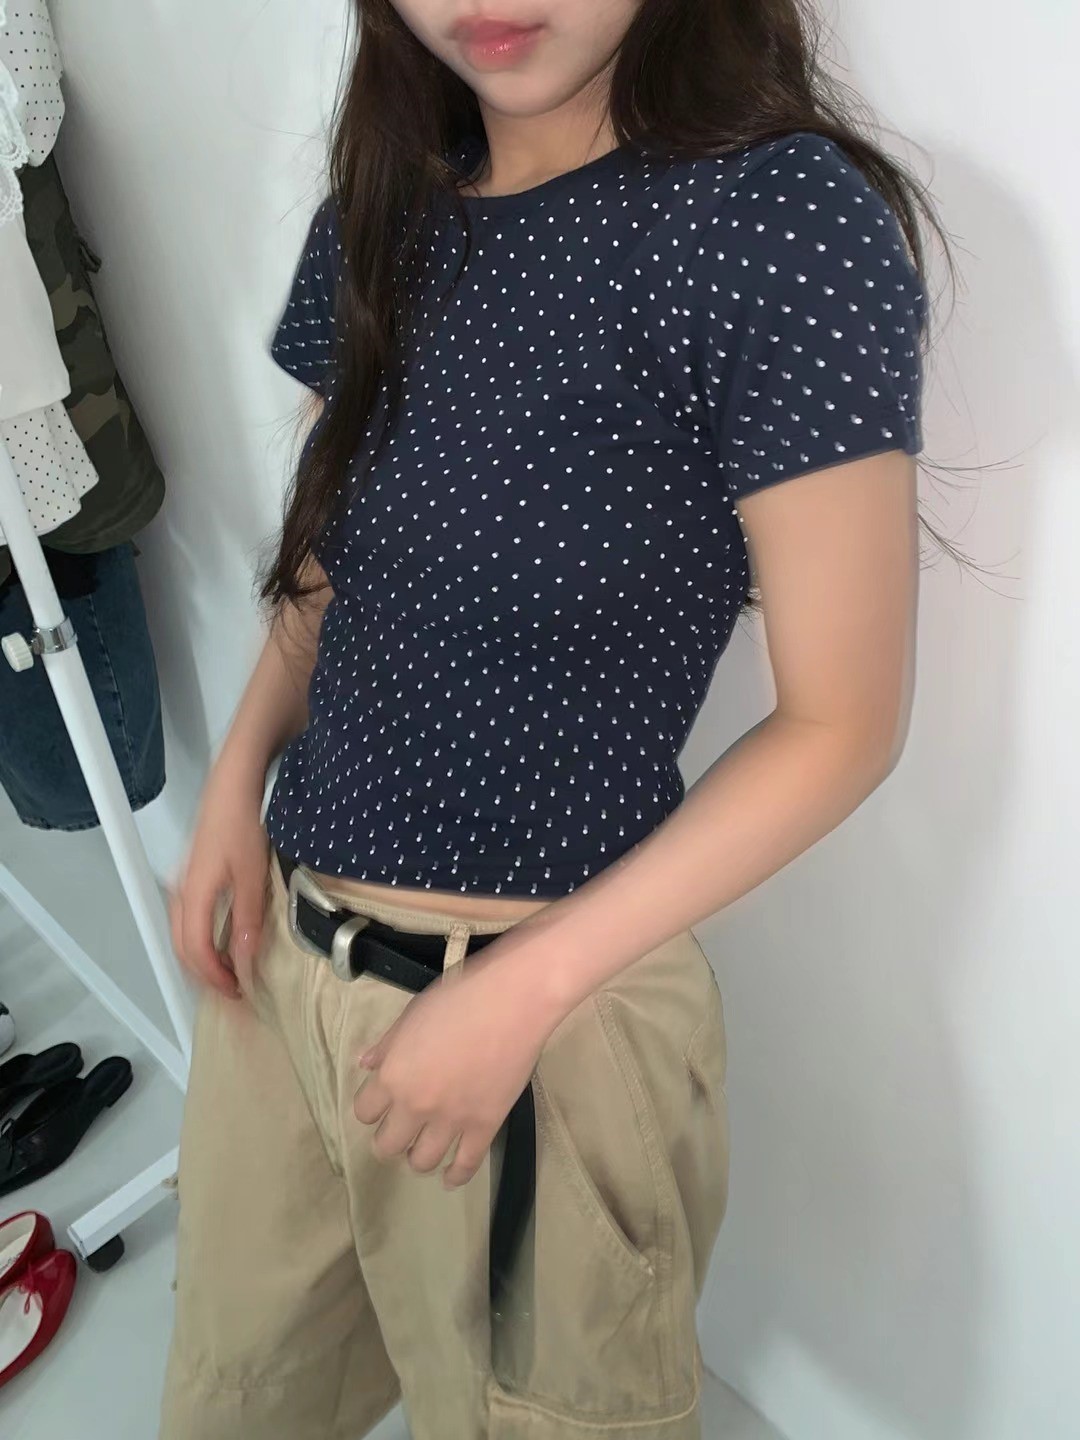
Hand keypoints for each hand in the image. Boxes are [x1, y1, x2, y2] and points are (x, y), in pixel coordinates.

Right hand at [170, 764, 268, 998]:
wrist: (234, 783)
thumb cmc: (243, 823)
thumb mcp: (252, 875)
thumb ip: (248, 919)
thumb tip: (245, 961)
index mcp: (193, 895)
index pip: (195, 950)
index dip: (214, 976)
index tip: (237, 992)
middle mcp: (182, 892)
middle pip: (182, 947)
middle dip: (204, 974)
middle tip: (231, 991)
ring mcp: (185, 882)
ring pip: (183, 933)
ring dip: (201, 958)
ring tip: (228, 972)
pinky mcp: (194, 873)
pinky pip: (189, 918)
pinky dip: (201, 938)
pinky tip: (222, 940)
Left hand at [353, 950, 558, 1187]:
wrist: (512, 1001)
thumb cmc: (459, 997)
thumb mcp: (412, 1014)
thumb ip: (388, 1045)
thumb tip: (366, 1064)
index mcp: (393, 1075)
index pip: (364, 1112)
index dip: (371, 1109)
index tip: (381, 1104)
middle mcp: (415, 1105)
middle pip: (387, 1145)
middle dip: (389, 1140)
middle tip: (400, 1131)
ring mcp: (451, 1120)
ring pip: (422, 1162)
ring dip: (418, 1158)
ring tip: (424, 1149)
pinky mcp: (485, 1127)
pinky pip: (466, 1165)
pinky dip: (455, 1176)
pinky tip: (450, 1177)